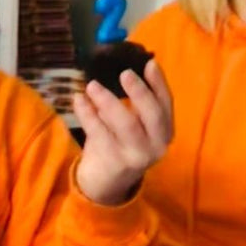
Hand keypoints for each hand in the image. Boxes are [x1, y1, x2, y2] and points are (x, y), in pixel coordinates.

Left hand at [73, 56, 172, 206]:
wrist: (108, 182)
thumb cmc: (122, 142)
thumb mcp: (136, 124)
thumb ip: (137, 101)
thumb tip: (126, 64)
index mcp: (165, 131)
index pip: (166, 104)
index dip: (159, 83)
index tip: (149, 63)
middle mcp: (156, 145)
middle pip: (152, 115)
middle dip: (139, 92)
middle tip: (124, 73)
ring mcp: (136, 156)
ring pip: (126, 125)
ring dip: (108, 101)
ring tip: (92, 85)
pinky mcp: (114, 162)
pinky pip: (100, 133)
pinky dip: (87, 114)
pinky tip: (78, 99)